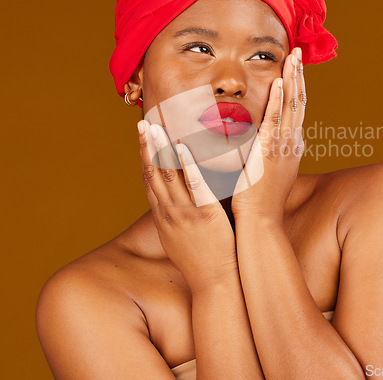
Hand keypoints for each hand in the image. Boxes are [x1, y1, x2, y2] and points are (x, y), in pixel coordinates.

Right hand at [137, 119, 237, 293]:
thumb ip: (179, 217)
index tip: (141, 138)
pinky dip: (186, 165)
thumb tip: (182, 200)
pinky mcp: (204, 214)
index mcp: (163, 217)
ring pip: (167, 176)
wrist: (215, 285)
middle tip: (141, 124)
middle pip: (153, 174)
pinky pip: (193, 185)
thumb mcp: (181, 238)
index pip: (149, 182)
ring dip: (160, 149)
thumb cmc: (203, 260)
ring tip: (154, 127)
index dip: (144, 158)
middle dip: (146, 147)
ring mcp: (184, 213)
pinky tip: (182, 147)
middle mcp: (169, 213)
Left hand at [232, 47, 305, 222]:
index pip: (296, 110)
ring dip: (292, 80)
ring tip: (293, 57)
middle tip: (298, 53)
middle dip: (299, 76)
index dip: (297, 86)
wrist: (260, 222)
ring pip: (292, 107)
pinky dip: (278, 101)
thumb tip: (258, 139)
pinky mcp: (270, 152)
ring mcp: (283, 147)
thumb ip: (264, 151)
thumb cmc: (259, 199)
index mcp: (290, 146)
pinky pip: (275, 121)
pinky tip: (279, 82)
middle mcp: (292, 143)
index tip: (294, 67)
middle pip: (299, 102)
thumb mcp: (266, 170)